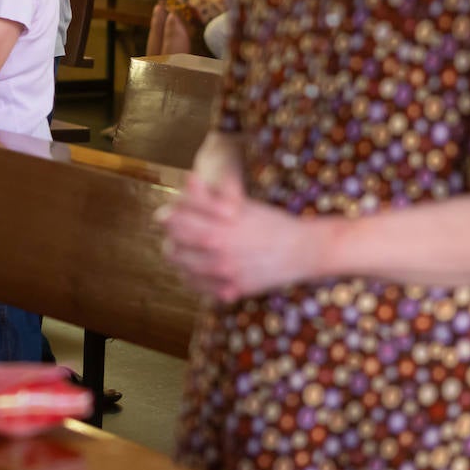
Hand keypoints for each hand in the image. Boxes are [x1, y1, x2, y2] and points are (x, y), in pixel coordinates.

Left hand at [160, 173, 314, 302]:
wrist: (304, 250)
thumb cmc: (272, 223)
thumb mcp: (242, 206)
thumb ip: (211, 196)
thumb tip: (187, 178)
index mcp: (218, 228)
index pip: (177, 224)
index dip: (167, 219)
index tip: (165, 216)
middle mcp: (219, 253)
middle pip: (176, 250)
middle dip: (170, 242)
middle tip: (173, 238)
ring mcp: (227, 275)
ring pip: (186, 272)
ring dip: (180, 262)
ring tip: (183, 254)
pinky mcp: (235, 290)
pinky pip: (203, 290)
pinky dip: (195, 281)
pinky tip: (199, 272)